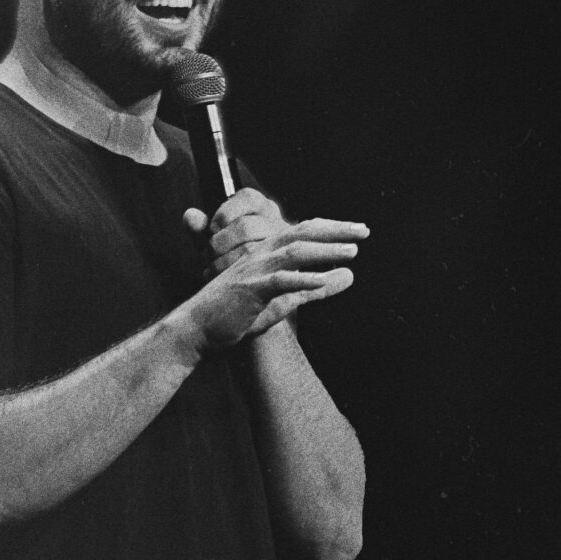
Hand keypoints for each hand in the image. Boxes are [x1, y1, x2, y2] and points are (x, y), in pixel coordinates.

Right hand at [176, 189, 367, 349]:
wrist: (197, 330)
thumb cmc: (237, 314)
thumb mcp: (283, 300)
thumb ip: (314, 288)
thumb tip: (349, 276)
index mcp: (267, 255)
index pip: (303, 232)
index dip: (331, 229)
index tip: (357, 230)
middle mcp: (261, 256)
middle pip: (301, 234)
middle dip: (334, 231)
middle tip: (363, 230)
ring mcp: (254, 271)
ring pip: (293, 253)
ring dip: (324, 252)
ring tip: (351, 253)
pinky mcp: (249, 290)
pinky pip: (279, 281)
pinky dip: (302, 279)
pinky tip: (322, 280)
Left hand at [182, 188, 293, 275]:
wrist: (258, 279)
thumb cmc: (232, 252)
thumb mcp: (215, 237)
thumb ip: (202, 227)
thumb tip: (189, 216)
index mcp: (260, 205)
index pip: (247, 198)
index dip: (223, 216)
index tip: (212, 231)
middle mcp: (276, 220)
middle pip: (246, 227)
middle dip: (220, 243)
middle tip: (208, 255)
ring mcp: (283, 243)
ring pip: (251, 250)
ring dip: (224, 261)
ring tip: (212, 268)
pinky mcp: (284, 264)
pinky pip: (256, 270)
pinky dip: (234, 274)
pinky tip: (224, 278)